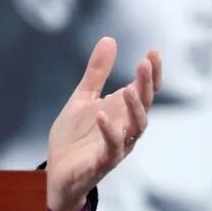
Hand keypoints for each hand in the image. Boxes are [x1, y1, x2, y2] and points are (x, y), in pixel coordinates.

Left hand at [45, 37, 160, 210]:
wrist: (57, 171)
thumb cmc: (75, 135)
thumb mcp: (83, 97)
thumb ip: (97, 72)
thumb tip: (110, 39)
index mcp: (122, 112)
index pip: (145, 91)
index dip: (152, 73)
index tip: (153, 51)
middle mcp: (125, 128)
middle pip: (144, 106)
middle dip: (147, 85)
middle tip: (145, 63)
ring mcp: (117, 146)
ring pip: (135, 128)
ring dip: (135, 109)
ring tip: (130, 89)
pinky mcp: (101, 163)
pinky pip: (111, 149)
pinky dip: (109, 133)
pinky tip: (101, 115)